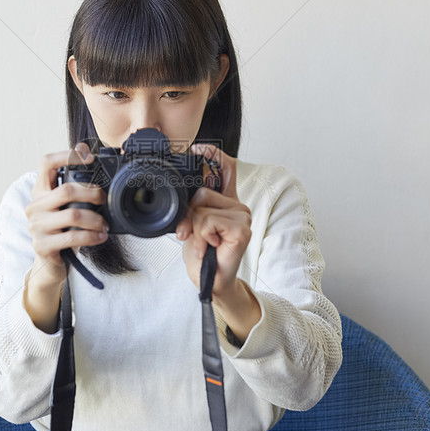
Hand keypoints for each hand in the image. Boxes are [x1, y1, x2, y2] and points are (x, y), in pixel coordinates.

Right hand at [23, 142, 107, 331]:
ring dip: (95, 220)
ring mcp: (36, 226)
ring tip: (105, 225)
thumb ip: (77, 191)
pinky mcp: (42, 245)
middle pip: (66, 190)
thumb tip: (102, 169)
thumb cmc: (63, 231)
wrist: (50, 263)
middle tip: (105, 200)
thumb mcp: (68, 208)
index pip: (46, 162)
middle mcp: (34, 206)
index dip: (67, 155)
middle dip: (92, 194)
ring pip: (73, 215)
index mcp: (40, 191)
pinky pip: (72, 237)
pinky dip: (91, 236)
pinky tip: (100, 237)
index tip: (89, 157)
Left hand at [175, 144, 251, 298]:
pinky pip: (208, 221)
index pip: (226, 167)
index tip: (196, 149)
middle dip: (187, 214)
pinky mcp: (242, 229)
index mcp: (226, 201)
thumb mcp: (193, 224)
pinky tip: (211, 246)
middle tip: (189, 234)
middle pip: (202, 192)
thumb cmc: (203, 254)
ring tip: (202, 243)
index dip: (212, 155)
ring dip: (194, 229)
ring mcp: (242, 216)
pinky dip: (202, 236)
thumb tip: (187, 194)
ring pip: (203, 208)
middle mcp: (237, 206)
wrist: (211, 281)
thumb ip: (194, 206)